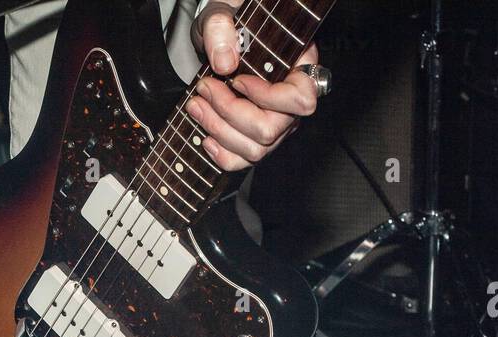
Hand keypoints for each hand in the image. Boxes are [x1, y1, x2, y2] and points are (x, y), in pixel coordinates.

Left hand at [188, 0, 320, 170]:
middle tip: (204, 88)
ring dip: (219, 130)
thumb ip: (222, 28)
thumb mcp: (224, 12)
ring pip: (256, 148)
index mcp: (298, 67)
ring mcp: (275, 123)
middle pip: (271, 129)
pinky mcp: (255, 138)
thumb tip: (225, 64)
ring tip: (196, 105)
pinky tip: (206, 138)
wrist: (222, 37)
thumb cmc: (231, 25)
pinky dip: (222, 155)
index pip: (301, 99)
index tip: (237, 80)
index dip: (267, 97)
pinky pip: (245, 161)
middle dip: (230, 112)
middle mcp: (291, 102)